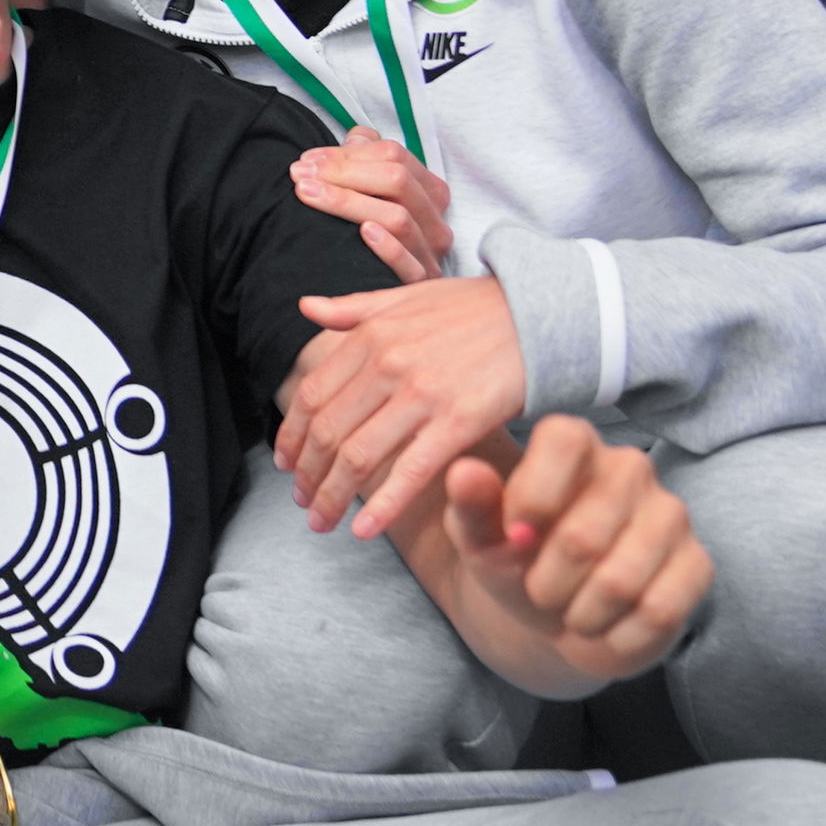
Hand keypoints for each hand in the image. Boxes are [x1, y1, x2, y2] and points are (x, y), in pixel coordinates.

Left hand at [279, 273, 529, 538]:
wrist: (540, 313)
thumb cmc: (473, 308)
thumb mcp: (406, 296)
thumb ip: (353, 308)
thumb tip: (305, 307)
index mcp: (369, 337)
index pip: (311, 396)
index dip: (292, 436)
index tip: (285, 464)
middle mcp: (387, 366)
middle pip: (329, 432)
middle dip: (308, 475)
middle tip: (301, 502)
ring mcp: (422, 395)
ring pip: (359, 456)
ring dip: (332, 495)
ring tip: (321, 522)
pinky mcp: (459, 421)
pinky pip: (411, 470)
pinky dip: (383, 504)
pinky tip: (363, 529)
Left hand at [293, 126, 451, 283]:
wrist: (380, 290)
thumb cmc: (372, 229)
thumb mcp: (372, 190)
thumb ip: (365, 158)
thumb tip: (354, 138)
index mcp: (429, 189)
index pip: (393, 155)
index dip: (346, 154)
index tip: (306, 160)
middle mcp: (435, 218)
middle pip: (396, 181)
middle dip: (342, 173)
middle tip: (299, 175)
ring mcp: (431, 251)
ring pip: (397, 218)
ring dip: (348, 202)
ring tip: (308, 194)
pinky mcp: (421, 282)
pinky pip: (411, 266)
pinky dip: (389, 247)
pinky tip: (362, 232)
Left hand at [428, 417, 709, 692]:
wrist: (559, 617)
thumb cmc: (517, 561)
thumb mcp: (480, 538)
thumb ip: (470, 506)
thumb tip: (465, 472)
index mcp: (573, 442)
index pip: (564, 440)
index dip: (532, 498)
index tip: (513, 536)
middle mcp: (630, 467)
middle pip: (583, 536)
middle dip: (546, 583)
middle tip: (540, 590)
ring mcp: (671, 514)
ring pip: (620, 582)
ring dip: (581, 614)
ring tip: (572, 609)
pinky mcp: (698, 563)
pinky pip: (659, 611)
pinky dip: (619, 636)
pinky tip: (609, 626)